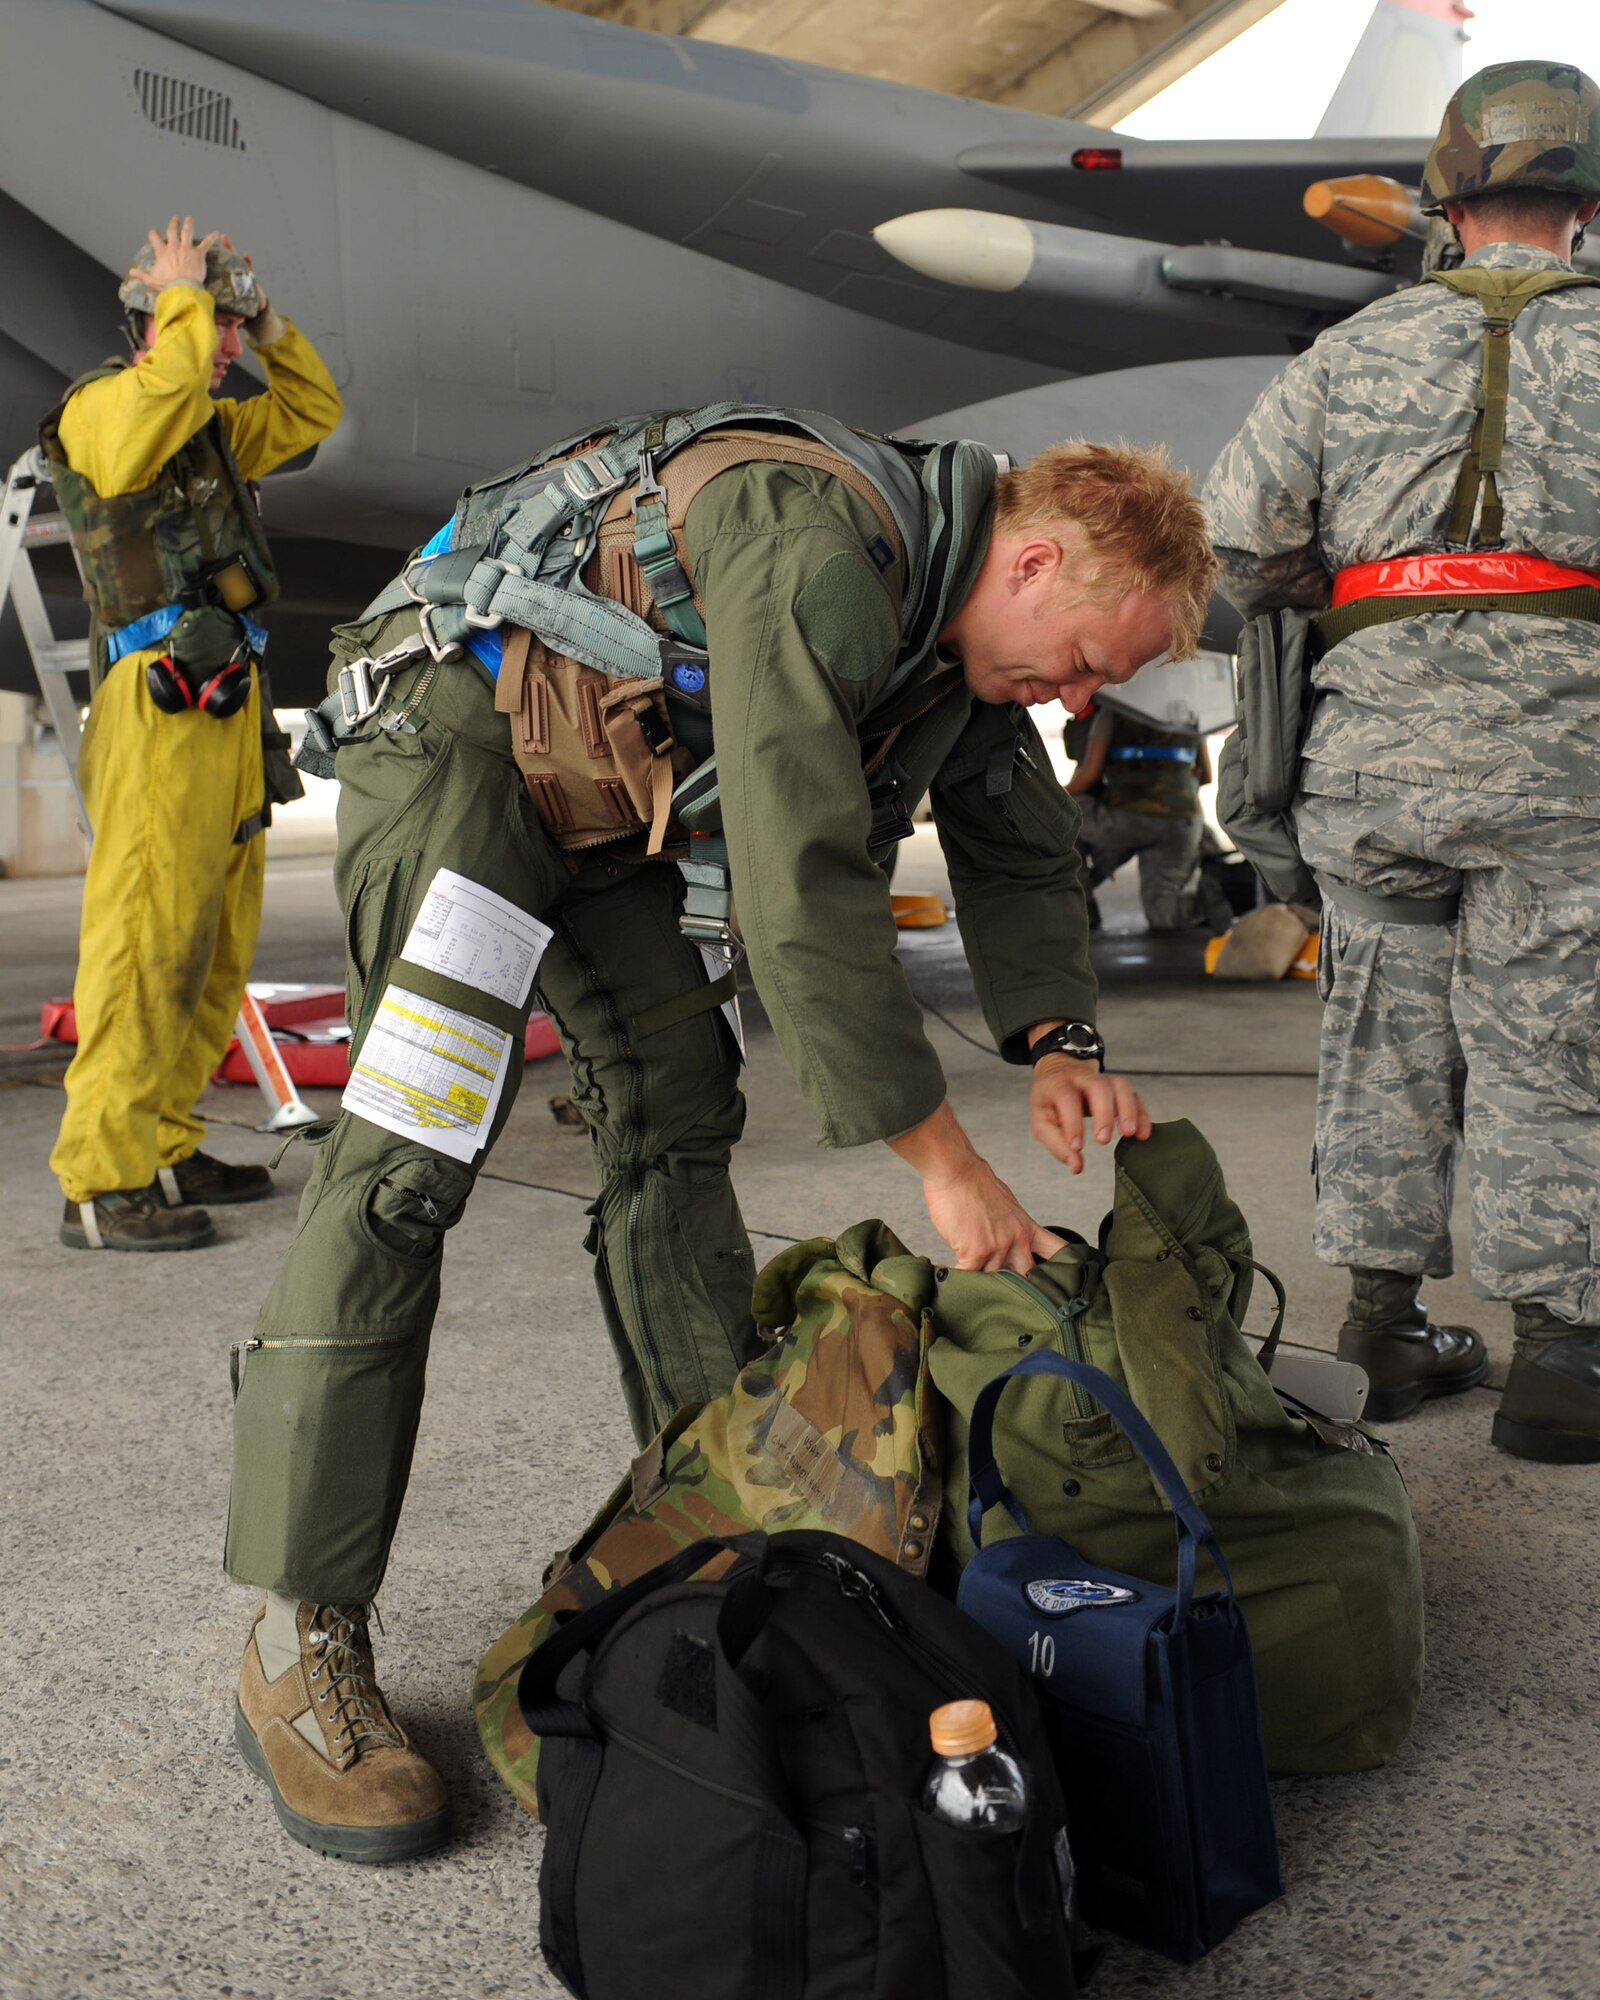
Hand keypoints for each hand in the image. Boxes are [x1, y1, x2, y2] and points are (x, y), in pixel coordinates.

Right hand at [138, 216, 218, 295]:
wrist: (181, 288)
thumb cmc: (166, 285)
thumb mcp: (151, 280)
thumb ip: (142, 275)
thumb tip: (131, 273)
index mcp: (162, 252)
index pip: (155, 239)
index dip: (154, 234)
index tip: (154, 231)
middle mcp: (173, 247)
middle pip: (172, 232)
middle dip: (173, 224)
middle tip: (175, 219)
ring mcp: (186, 249)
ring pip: (187, 232)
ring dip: (188, 225)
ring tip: (189, 219)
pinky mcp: (198, 254)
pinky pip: (206, 244)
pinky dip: (211, 238)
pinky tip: (216, 233)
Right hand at [922, 1157, 1065, 1273]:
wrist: (956, 1170)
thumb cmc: (975, 1182)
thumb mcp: (1006, 1205)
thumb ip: (1010, 1228)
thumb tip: (1004, 1244)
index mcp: (1027, 1228)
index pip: (1058, 1252)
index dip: (1063, 1270)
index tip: (1061, 1281)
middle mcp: (1017, 1240)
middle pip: (1027, 1277)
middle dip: (1015, 1287)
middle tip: (1002, 1291)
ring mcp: (997, 1247)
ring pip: (991, 1280)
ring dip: (977, 1281)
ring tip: (965, 1279)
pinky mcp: (975, 1252)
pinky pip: (966, 1276)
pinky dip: (955, 1277)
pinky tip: (943, 1270)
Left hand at [1030, 1055, 1149, 1174]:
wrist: (1059, 1072)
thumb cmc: (1050, 1101)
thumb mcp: (1042, 1121)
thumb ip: (1057, 1144)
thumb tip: (1077, 1166)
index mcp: (1058, 1085)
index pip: (1066, 1098)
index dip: (1073, 1123)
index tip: (1077, 1147)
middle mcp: (1082, 1078)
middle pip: (1098, 1086)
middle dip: (1104, 1113)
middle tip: (1103, 1140)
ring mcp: (1102, 1079)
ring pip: (1120, 1086)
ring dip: (1128, 1110)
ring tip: (1130, 1134)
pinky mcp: (1118, 1088)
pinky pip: (1134, 1096)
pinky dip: (1141, 1113)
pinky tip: (1142, 1134)